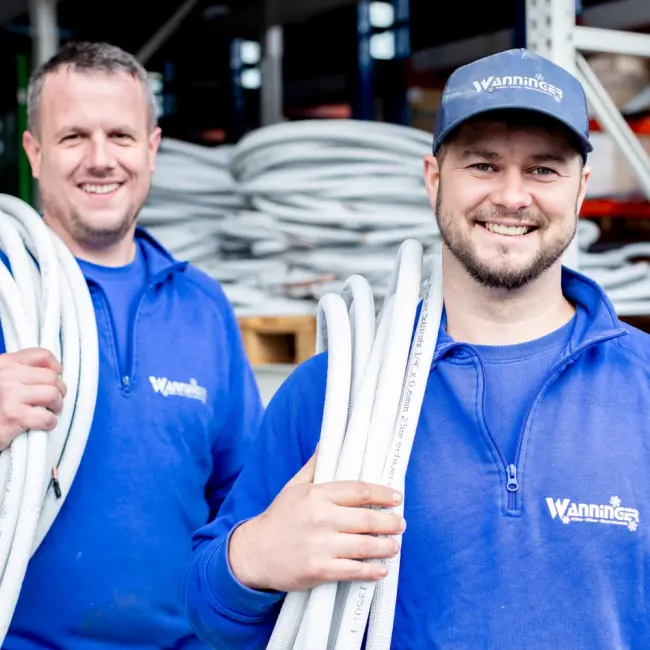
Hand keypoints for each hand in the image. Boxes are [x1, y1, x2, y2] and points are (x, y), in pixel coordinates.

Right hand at [0, 348, 65, 449]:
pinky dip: (49, 423)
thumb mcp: (1, 380)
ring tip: (48, 412)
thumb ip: (20, 373)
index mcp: (4, 363)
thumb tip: (54, 373)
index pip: (42, 355)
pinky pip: (47, 417)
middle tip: (53, 403)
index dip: (55, 368)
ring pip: (52, 394)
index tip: (54, 380)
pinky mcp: (13, 416)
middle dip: (59, 391)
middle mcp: (6, 375)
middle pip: (52, 377)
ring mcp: (9, 395)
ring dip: (56, 406)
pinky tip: (41, 425)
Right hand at [228, 450, 405, 592]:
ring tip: (394, 546)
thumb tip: (327, 442)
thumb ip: (315, 466)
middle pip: (367, 519)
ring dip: (386, 547)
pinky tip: (380, 569)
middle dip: (390, 522)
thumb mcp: (294, 486)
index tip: (396, 497)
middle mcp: (321, 518)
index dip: (382, 493)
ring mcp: (320, 545)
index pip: (359, 490)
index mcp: (317, 495)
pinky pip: (353, 570)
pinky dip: (371, 570)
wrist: (254, 552)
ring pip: (365, 546)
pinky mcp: (319, 570)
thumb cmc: (278, 517)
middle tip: (400, 524)